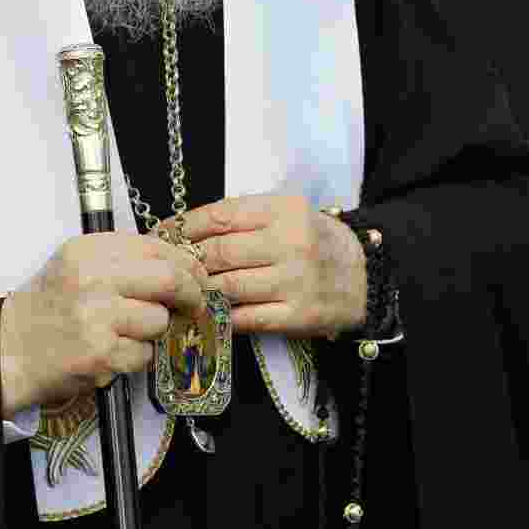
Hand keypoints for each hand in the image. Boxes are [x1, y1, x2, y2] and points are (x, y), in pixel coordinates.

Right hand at [0, 232, 207, 418]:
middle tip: (193, 305)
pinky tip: (112, 353)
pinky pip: (143, 355)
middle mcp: (92, 278)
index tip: (195, 277)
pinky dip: (135, 358)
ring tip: (127, 334)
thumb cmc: (49, 307)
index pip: (156, 247)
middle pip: (169, 279)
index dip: (186, 264)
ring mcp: (96, 316)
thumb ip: (121, 259)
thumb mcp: (76, 264)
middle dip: (190, 294)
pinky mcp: (100, 353)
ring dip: (153, 333)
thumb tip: (178, 264)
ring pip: (158, 321)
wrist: (9, 348)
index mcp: (89, 250)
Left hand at [183, 195, 366, 337]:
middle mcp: (290, 244)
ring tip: (184, 289)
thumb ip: (245, 217)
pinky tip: (208, 311)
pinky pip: (246, 318)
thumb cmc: (315, 240)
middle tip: (169, 265)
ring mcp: (294, 282)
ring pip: (228, 286)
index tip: (164, 232)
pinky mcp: (297, 316)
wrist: (365, 275)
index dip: (186, 225)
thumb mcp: (287, 212)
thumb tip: (188, 228)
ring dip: (200, 290)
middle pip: (220, 252)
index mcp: (283, 211)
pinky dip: (222, 315)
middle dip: (187, 260)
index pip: (221, 215)